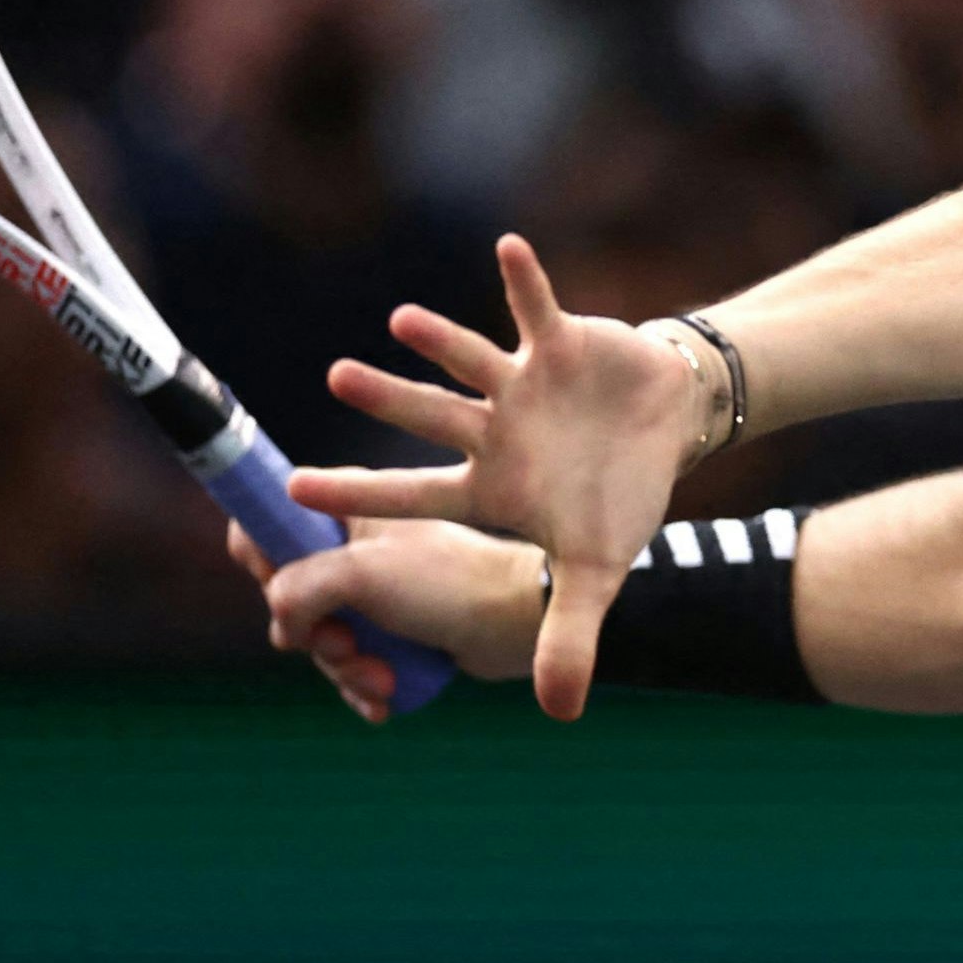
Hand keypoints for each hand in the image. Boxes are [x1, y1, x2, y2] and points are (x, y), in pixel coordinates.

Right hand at [226, 515, 545, 721]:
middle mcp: (354, 548)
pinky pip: (355, 664)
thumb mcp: (361, 575)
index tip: (275, 584)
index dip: (259, 557)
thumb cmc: (448, 585)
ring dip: (345, 668)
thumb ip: (297, 588)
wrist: (520, 624)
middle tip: (345, 643)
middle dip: (313, 635)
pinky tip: (384, 701)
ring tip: (380, 678)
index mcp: (344, 511)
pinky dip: (365, 686)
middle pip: (288, 596)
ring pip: (322, 640)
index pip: (267, 520)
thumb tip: (284, 627)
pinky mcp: (396, 631)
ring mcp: (375, 592)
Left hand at [283, 234, 703, 718]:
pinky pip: (538, 306)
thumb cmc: (615, 497)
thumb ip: (568, 634)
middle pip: (428, 417)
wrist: (661, 428)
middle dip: (386, 400)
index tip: (300, 490)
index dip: (360, 492)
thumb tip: (558, 714)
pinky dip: (526, 280)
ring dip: (439, 340)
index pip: (412, 491)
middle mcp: (491, 431)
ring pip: (469, 360)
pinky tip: (507, 248)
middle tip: (334, 380)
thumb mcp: (596, 572)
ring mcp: (520, 384)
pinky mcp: (559, 344)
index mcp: (488, 484)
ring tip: (401, 320)